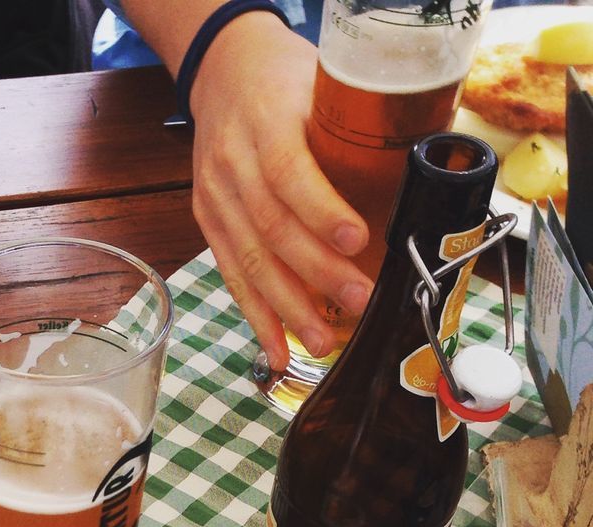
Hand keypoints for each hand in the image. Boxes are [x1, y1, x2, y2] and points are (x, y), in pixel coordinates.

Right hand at [188, 16, 372, 369]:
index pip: (288, 173)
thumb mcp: (320, 84)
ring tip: (321, 341)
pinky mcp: (208, 225)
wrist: (222, 71)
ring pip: (249, 262)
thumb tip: (422, 177)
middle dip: (317, 273)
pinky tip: (275, 351)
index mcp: (264, 123)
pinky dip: (256, 317)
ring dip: (287, 308)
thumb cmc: (284, 80)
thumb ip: (353, 129)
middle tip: (361, 301)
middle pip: (271, 229)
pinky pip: (232, 277)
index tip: (358, 240)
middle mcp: (231, 166)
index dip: (321, 211)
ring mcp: (215, 200)